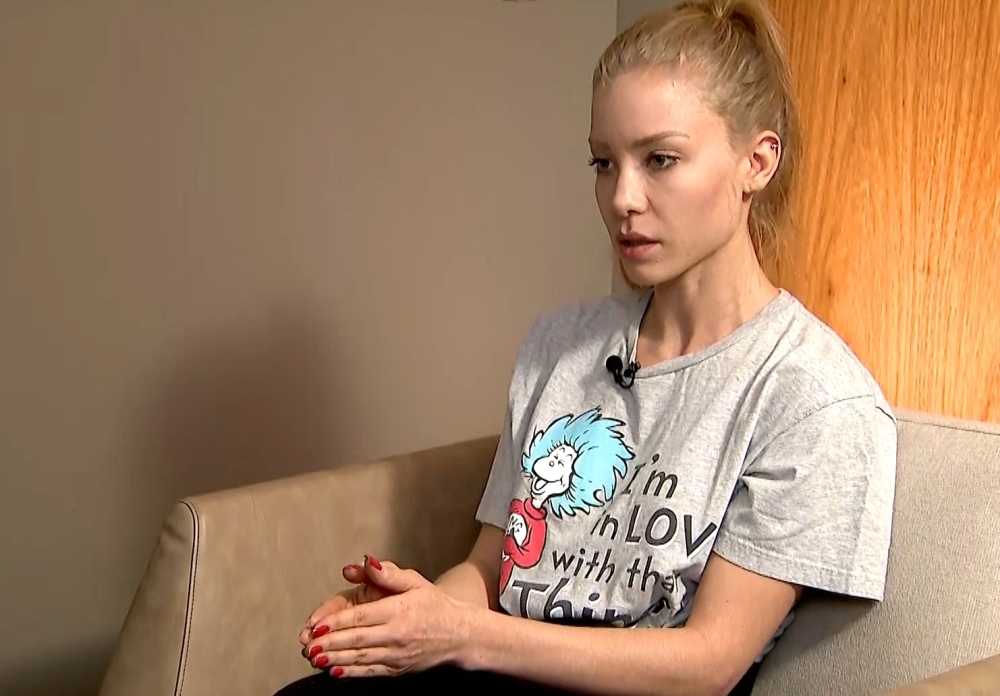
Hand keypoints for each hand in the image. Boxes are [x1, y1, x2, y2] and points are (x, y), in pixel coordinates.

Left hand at [303, 557, 472, 677]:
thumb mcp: (414, 581)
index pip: (360, 617)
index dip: (336, 622)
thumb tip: (366, 562)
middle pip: (356, 639)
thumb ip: (388, 573)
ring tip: (314, 657)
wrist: (459, 634)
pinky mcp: (397, 669)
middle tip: (307, 645)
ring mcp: (396, 654)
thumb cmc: (434, 605)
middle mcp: (396, 634)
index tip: (316, 626)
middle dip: (329, 643)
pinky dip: (351, 672)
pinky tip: (335, 671)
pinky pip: (370, 671)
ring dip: (335, 658)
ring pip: (360, 657)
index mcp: (398, 610)